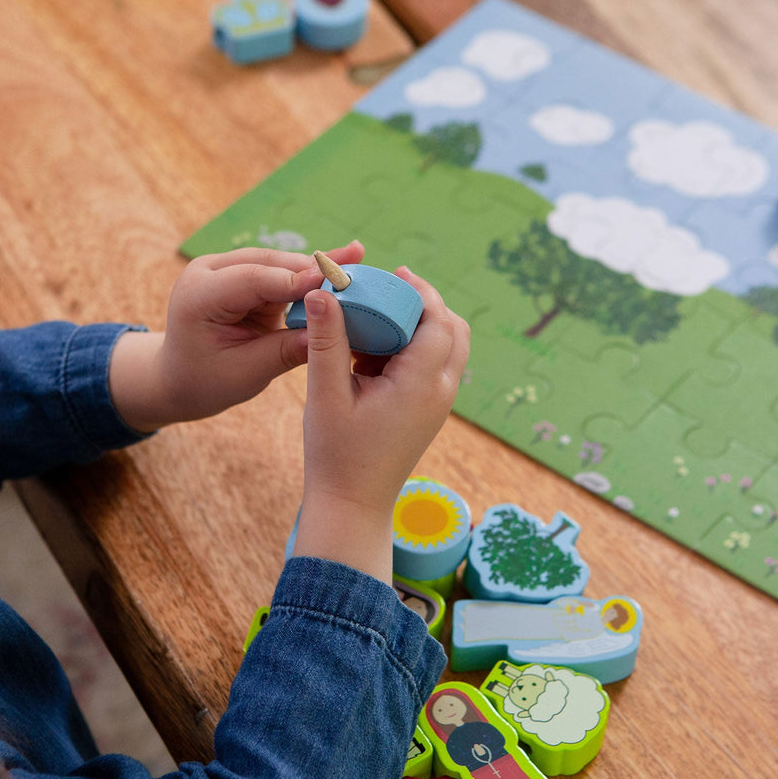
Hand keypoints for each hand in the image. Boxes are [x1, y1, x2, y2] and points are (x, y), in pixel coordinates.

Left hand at [108, 241, 364, 431]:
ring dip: (315, 267)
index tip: (333, 283)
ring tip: (356, 258)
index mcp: (199, 296)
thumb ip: (284, 351)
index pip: (251, 280)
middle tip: (354, 267)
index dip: (294, 280)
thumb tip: (328, 337)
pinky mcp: (242, 274)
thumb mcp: (244, 373)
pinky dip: (308, 273)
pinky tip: (343, 258)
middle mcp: (208, 272)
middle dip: (311, 268)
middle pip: (268, 264)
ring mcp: (225, 269)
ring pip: (278, 263)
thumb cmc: (206, 381)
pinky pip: (280, 271)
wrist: (179, 377)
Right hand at [292, 267, 469, 580]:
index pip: (438, 321)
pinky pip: (433, 368)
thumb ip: (327, 340)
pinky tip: (373, 351)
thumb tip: (324, 291)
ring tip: (379, 318)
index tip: (395, 273)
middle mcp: (439, 393)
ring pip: (447, 349)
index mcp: (421, 384)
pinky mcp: (428, 413)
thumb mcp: (326, 394)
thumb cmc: (336, 455)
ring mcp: (438, 405)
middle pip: (453, 331)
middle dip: (427, 305)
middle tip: (391, 289)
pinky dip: (413, 349)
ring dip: (421, 327)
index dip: (421, 292)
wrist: (351, 505)